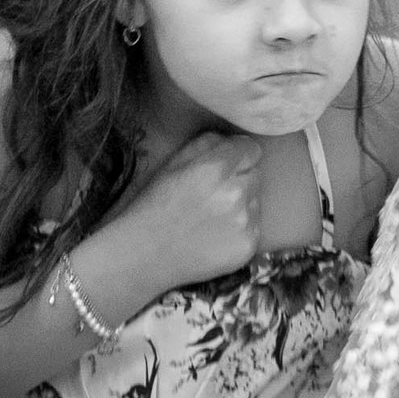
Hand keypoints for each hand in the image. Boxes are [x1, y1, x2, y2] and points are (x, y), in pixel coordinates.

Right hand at [111, 132, 262, 286]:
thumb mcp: (173, 164)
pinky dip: (240, 229)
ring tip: (212, 217)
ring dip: (241, 204)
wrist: (142, 256)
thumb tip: (232, 140)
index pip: (251, 149)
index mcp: (216, 169)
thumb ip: (207, 144)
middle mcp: (236, 193)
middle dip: (240, 178)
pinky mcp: (249, 246)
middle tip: (214, 193)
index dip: (239, 154)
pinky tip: (215, 235)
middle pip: (255, 173)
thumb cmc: (153, 206)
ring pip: (256, 200)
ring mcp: (245, 222)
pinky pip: (254, 227)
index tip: (228, 164)